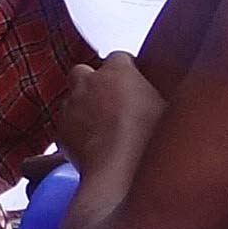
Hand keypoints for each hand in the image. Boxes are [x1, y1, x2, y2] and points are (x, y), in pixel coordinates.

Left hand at [53, 50, 161, 165]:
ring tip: (103, 130)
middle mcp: (90, 82)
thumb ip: (156, 96)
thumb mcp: (166, 109)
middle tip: (111, 104)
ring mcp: (72, 104)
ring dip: (83, 109)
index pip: (119, 58)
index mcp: (118, 71)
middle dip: (94, 84)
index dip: (126, 71)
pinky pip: (66, 126)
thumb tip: (159, 100)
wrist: (121, 169)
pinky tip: (93, 146)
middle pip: (84, 72)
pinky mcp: (61, 130)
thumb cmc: (147, 140)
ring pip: (73, 99)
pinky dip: (76, 132)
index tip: (133, 85)